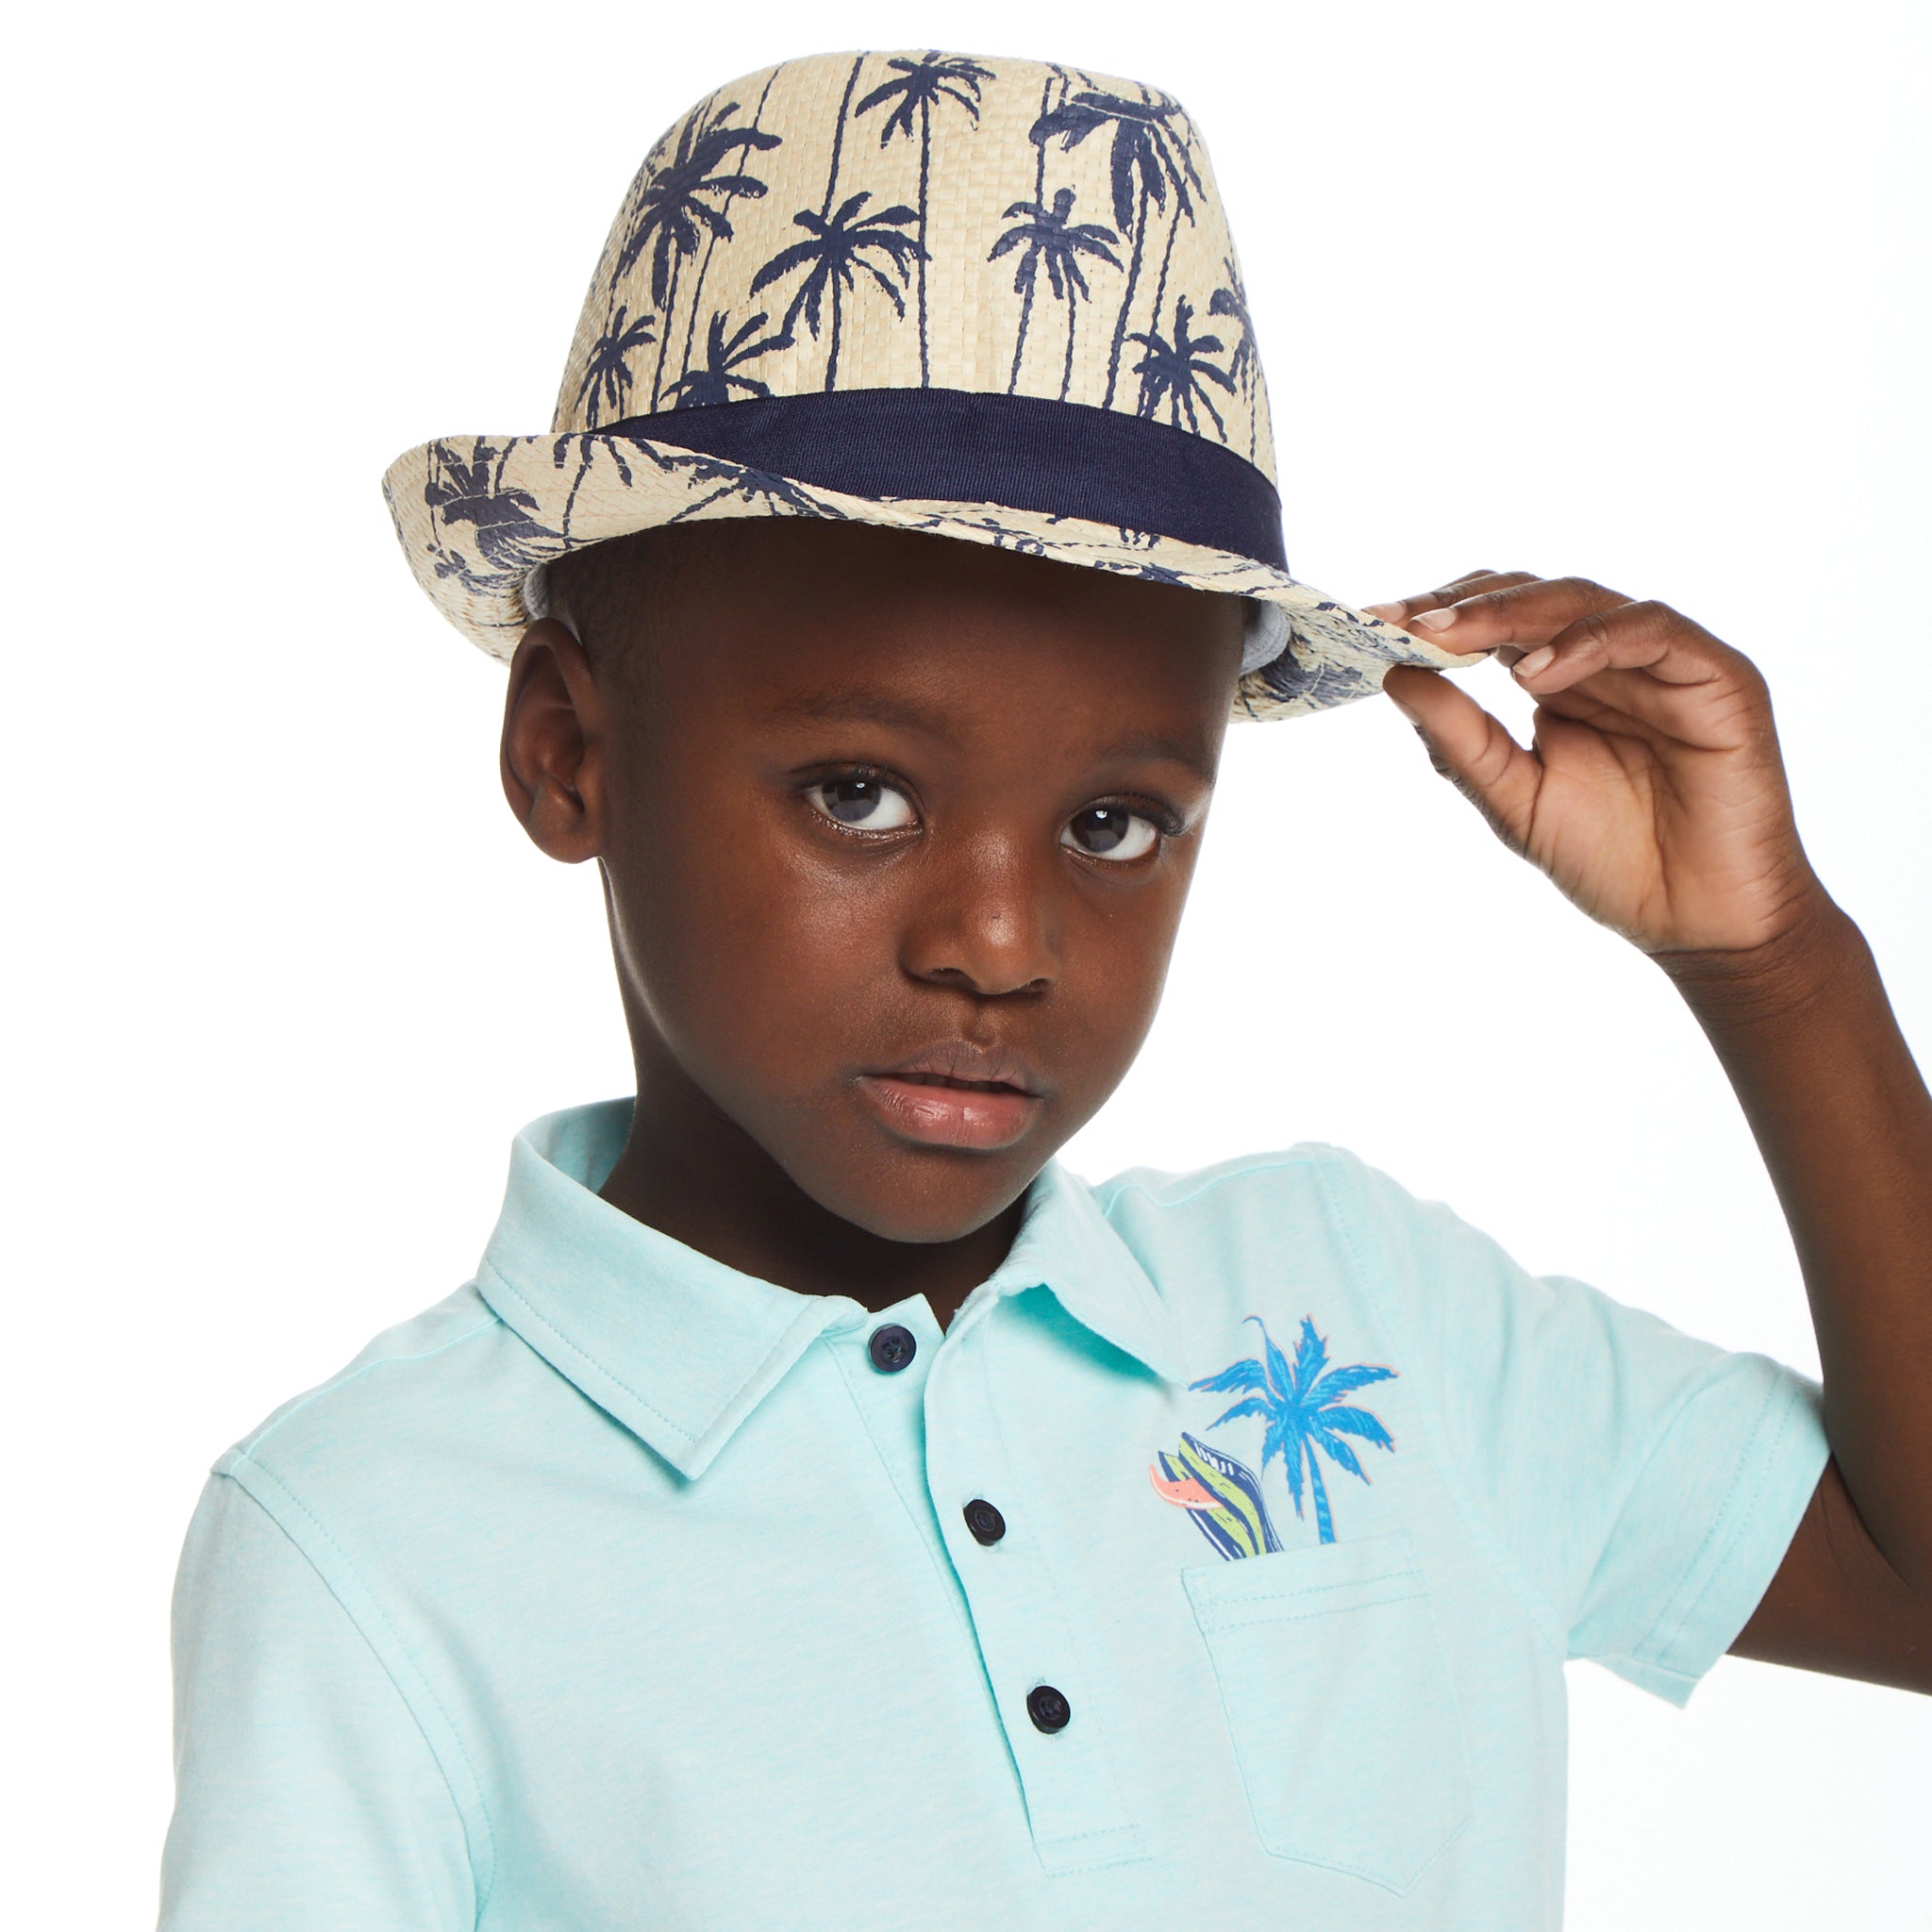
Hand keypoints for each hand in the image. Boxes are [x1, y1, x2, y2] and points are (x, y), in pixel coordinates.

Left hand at [1371, 570, 1830, 955]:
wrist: (1699, 923)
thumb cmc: (1615, 862)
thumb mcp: (1515, 801)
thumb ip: (1461, 742)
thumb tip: (1397, 678)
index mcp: (1562, 683)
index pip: (1494, 624)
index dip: (1438, 617)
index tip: (1374, 624)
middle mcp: (1609, 661)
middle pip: (1532, 599)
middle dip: (1462, 606)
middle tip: (1405, 620)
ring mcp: (1664, 663)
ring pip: (1584, 601)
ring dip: (1511, 613)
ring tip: (1451, 637)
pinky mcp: (1716, 676)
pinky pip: (1651, 632)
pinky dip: (1588, 642)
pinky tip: (1535, 675)